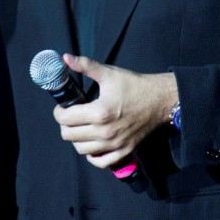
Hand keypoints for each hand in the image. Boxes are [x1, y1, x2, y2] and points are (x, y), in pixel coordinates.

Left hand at [52, 53, 176, 169]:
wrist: (159, 100)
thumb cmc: (134, 85)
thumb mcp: (108, 73)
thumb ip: (85, 65)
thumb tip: (65, 58)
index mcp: (100, 112)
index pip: (65, 119)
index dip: (59, 112)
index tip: (63, 107)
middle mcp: (105, 132)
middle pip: (69, 136)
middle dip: (65, 125)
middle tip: (71, 116)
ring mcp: (115, 144)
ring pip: (81, 150)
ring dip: (76, 139)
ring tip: (81, 127)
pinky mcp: (124, 151)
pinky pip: (100, 162)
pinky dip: (92, 155)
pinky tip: (93, 143)